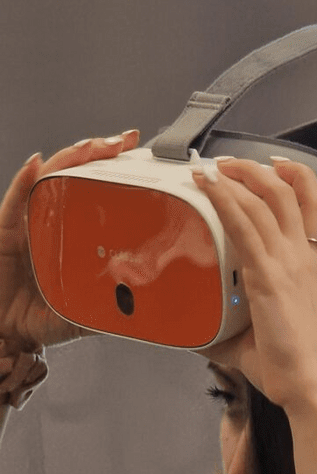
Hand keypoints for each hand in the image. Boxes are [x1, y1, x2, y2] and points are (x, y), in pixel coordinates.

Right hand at [0, 130, 139, 349]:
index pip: (96, 192)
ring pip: (49, 177)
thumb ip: (109, 306)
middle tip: (125, 142)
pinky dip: (25, 179)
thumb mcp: (82, 312)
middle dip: (100, 152)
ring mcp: (27, 220)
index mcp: (72, 234)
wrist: (5, 332)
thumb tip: (146, 308)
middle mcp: (50, 219)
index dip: (116, 172)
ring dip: (71, 157)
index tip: (142, 158)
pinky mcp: (4, 229)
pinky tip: (36, 164)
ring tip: (94, 146)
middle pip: (75, 174)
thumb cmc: (35, 317)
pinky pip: (15, 199)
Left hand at [190, 156, 316, 415]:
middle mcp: (301, 257)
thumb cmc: (291, 366)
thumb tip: (197, 334)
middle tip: (228, 163)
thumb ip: (229, 330)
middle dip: (256, 169)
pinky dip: (224, 201)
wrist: (310, 383)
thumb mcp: (257, 338)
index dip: (297, 177)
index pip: (313, 207)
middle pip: (287, 192)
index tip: (274, 165)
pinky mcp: (268, 276)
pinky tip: (208, 187)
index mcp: (308, 267)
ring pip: (266, 200)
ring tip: (213, 166)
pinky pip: (245, 226)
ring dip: (237, 176)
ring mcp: (287, 263)